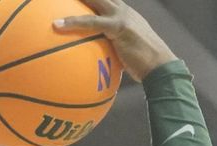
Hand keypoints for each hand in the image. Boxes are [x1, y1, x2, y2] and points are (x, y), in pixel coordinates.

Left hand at [53, 0, 176, 81]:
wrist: (160, 68)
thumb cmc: (142, 66)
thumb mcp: (124, 54)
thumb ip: (109, 51)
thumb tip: (94, 62)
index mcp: (123, 14)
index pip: (103, 1)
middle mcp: (122, 10)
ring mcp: (121, 16)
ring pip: (94, 0)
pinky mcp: (119, 27)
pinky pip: (91, 22)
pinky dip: (73, 22)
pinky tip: (56, 24)